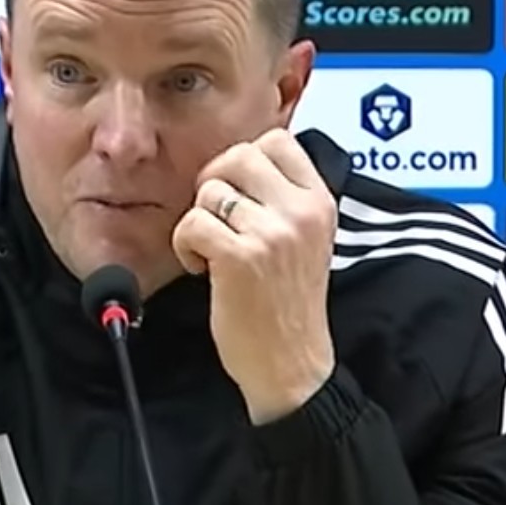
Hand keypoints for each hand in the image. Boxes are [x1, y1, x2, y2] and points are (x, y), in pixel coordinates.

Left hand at [170, 129, 336, 424]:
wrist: (291, 364)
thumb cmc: (288, 302)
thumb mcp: (307, 240)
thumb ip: (285, 198)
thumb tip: (239, 159)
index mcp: (320, 202)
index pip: (278, 140)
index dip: (245, 158)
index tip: (238, 191)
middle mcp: (301, 212)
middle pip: (239, 155)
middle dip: (214, 182)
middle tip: (213, 216)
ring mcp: (272, 234)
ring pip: (210, 190)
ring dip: (198, 219)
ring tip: (212, 251)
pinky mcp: (240, 258)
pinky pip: (193, 223)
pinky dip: (185, 245)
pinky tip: (202, 268)